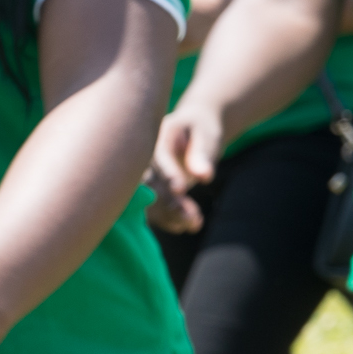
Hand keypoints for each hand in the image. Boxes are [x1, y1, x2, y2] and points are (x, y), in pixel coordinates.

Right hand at [148, 104, 221, 236]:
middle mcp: (145, 157)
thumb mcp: (207, 136)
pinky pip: (153, 206)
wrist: (192, 127)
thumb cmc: (201, 128)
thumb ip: (204, 154)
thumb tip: (205, 176)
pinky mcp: (152, 186)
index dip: (168, 174)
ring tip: (195, 224)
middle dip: (169, 202)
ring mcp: (147, 173)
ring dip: (170, 214)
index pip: (159, 157)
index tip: (180, 190)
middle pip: (150, 182)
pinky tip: (187, 226)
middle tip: (193, 218)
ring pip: (150, 198)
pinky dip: (168, 218)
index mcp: (157, 137)